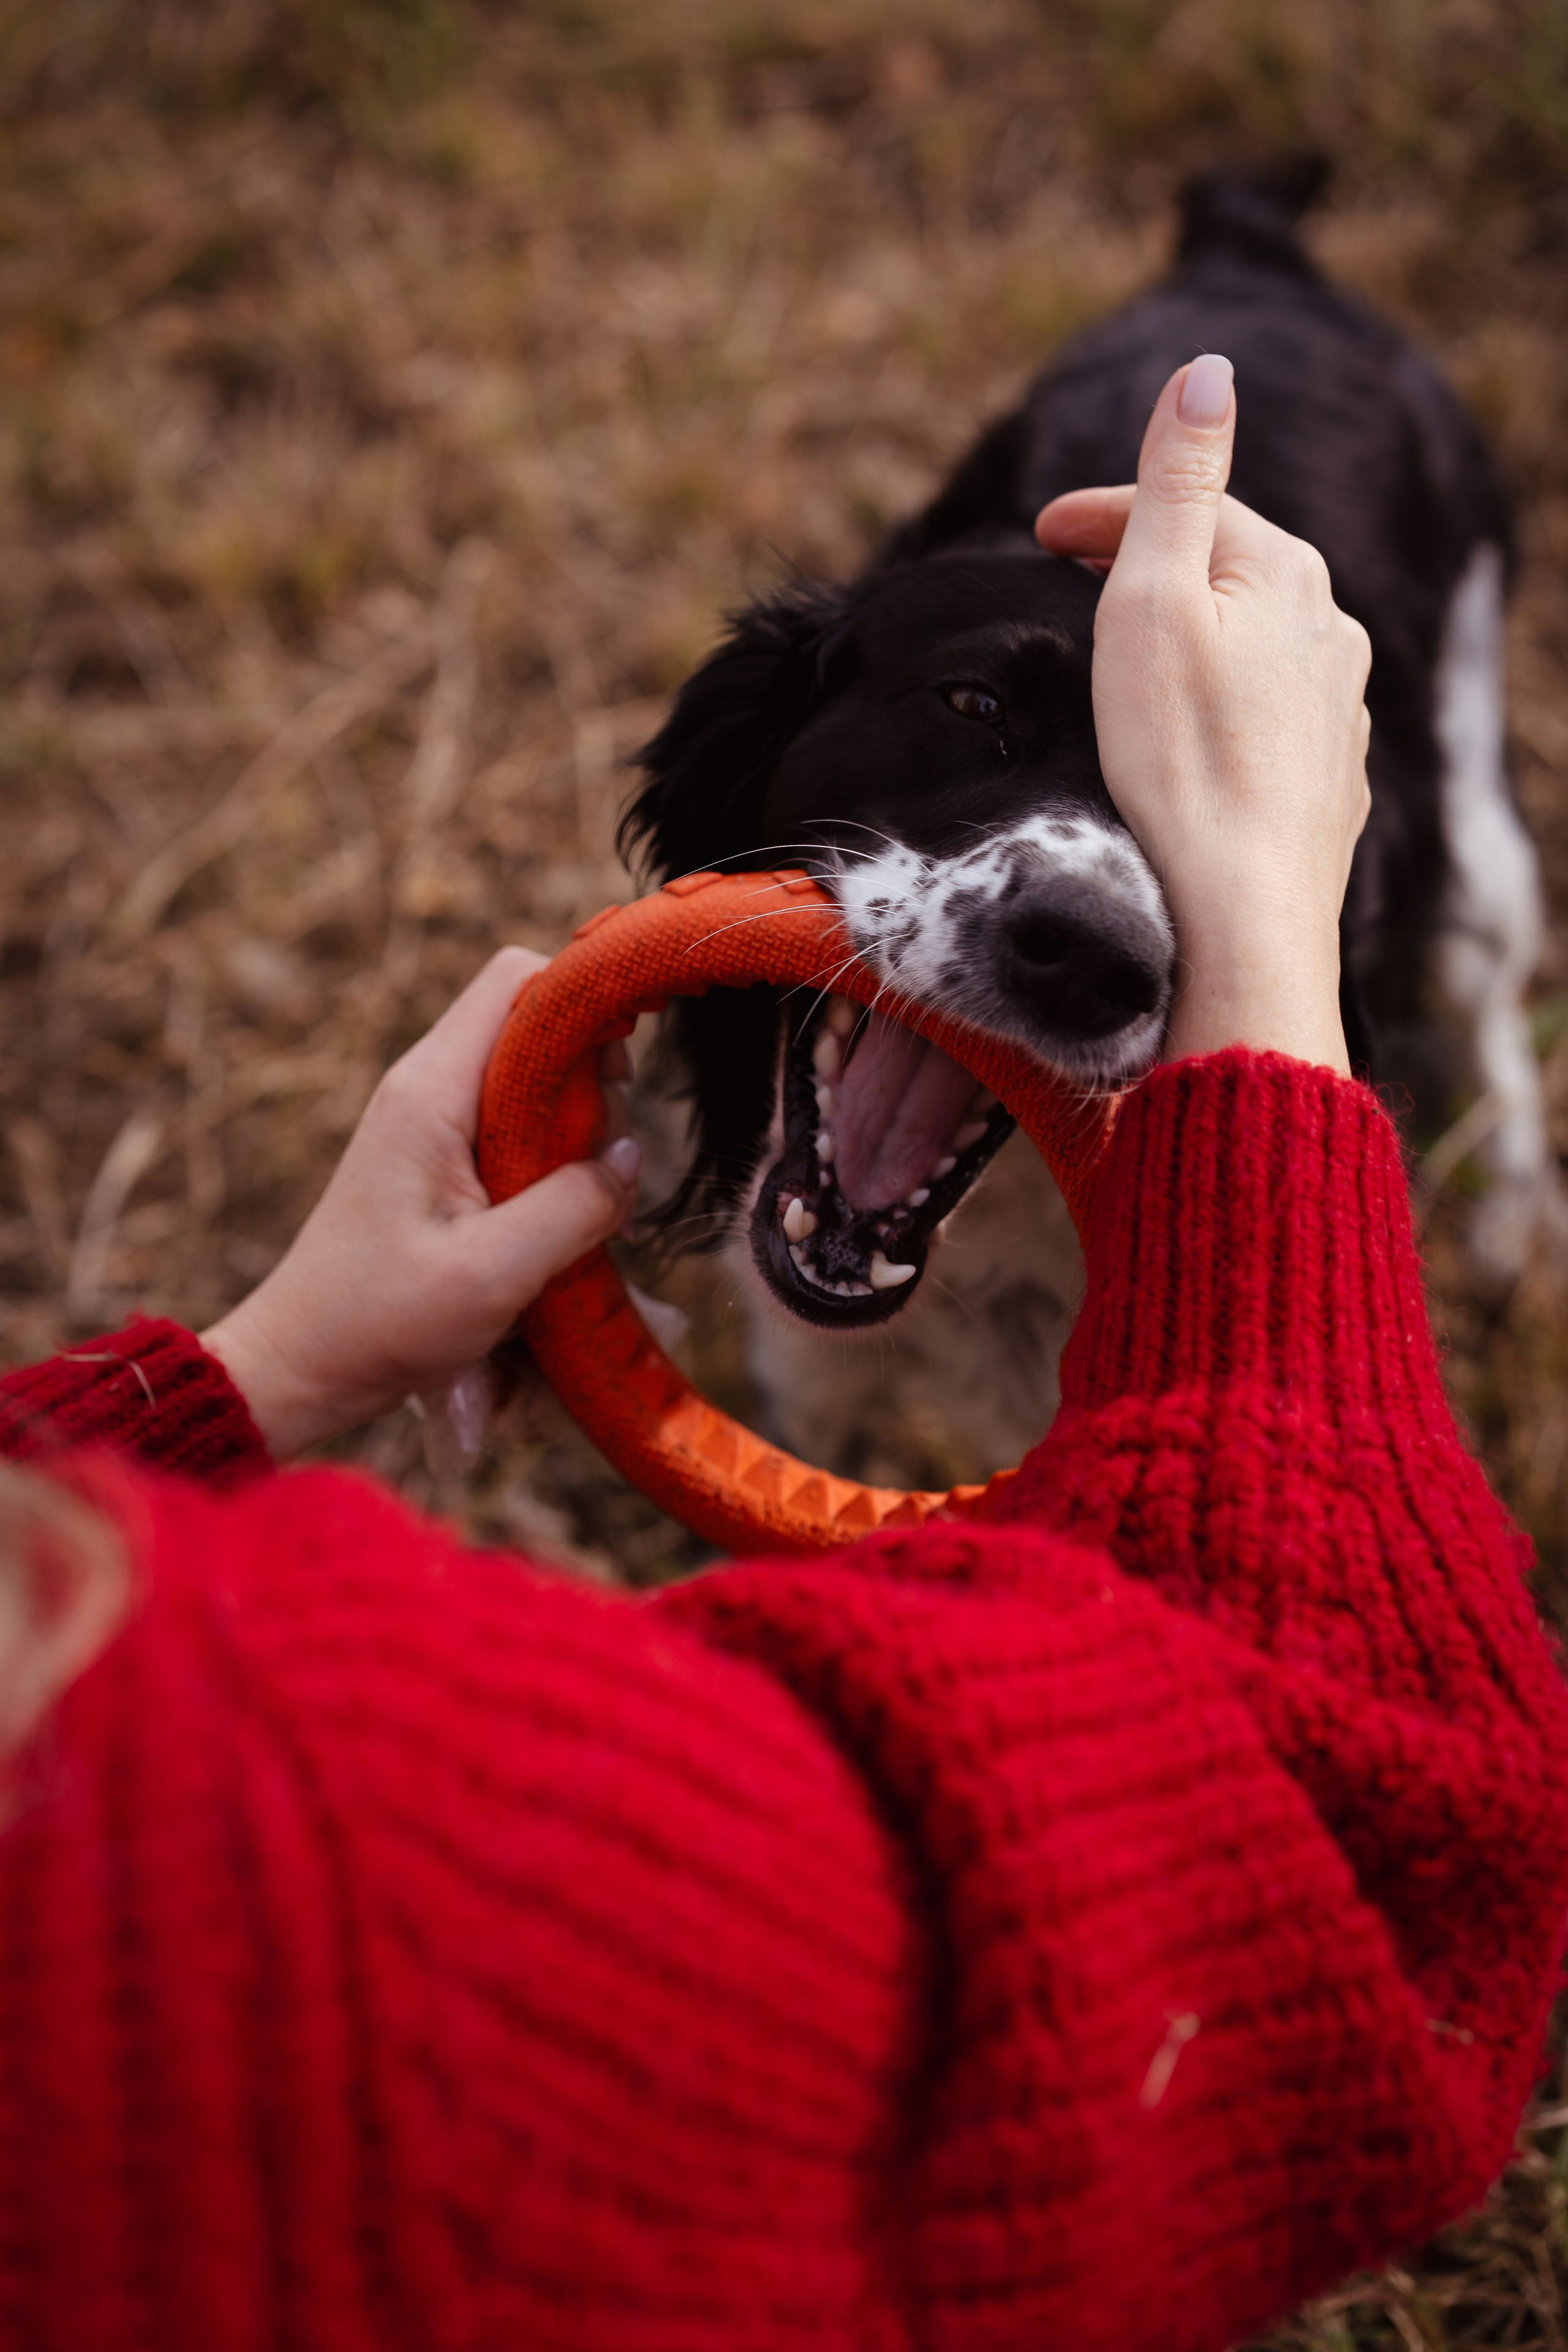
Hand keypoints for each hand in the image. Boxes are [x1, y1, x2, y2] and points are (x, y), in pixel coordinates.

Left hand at [200, 948, 639, 1462]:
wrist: (300, 1365)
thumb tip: (628, 1159)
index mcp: (430, 1091)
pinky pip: (514, 1133)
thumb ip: (573, 1208)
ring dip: (574, 1136)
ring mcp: (431, 1126)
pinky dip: (549, 1168)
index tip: (618, 1079)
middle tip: (603, 1163)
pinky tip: (556, 1228)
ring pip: (531, 1086)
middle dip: (589, 1086)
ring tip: (582, 1210)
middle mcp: (427, 1089)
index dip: (582, 1003)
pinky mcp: (437, 1163)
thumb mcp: (493, 1274)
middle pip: (534, 1030)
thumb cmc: (378, 1322)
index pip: (516, 980)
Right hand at [1035, 354, 1371, 1074]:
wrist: (1240, 917)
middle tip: (1073, 589)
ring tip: (1123, 670)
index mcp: (1286, 574)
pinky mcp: (1329, 785)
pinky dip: (1218, 711)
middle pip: (1223, 574)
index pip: (1187, 508)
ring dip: (1188, 643)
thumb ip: (1177, 482)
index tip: (1037, 537)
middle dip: (1149, 571)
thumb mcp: (1154, 598)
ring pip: (1250, 649)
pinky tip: (1182, 744)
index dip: (1102, 514)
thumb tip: (1207, 368)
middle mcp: (1332, 632)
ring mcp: (1338, 714)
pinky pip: (1265, 720)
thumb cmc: (1181, 760)